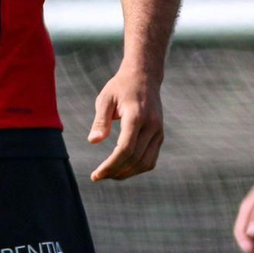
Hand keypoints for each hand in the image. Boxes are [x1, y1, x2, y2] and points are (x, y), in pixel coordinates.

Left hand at [88, 65, 163, 181]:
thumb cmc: (120, 87)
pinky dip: (137, 168)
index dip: (110, 165)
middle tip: (98, 176)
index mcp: (137, 116)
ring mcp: (158, 131)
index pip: (125, 149)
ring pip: (145, 163)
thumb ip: (100, 120)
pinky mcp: (160, 135)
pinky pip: (151, 159)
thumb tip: (93, 141)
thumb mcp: (105, 99)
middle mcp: (151, 125)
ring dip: (127, 173)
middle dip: (115, 172)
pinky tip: (122, 169)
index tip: (96, 175)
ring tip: (109, 174)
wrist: (144, 76)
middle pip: (134, 159)